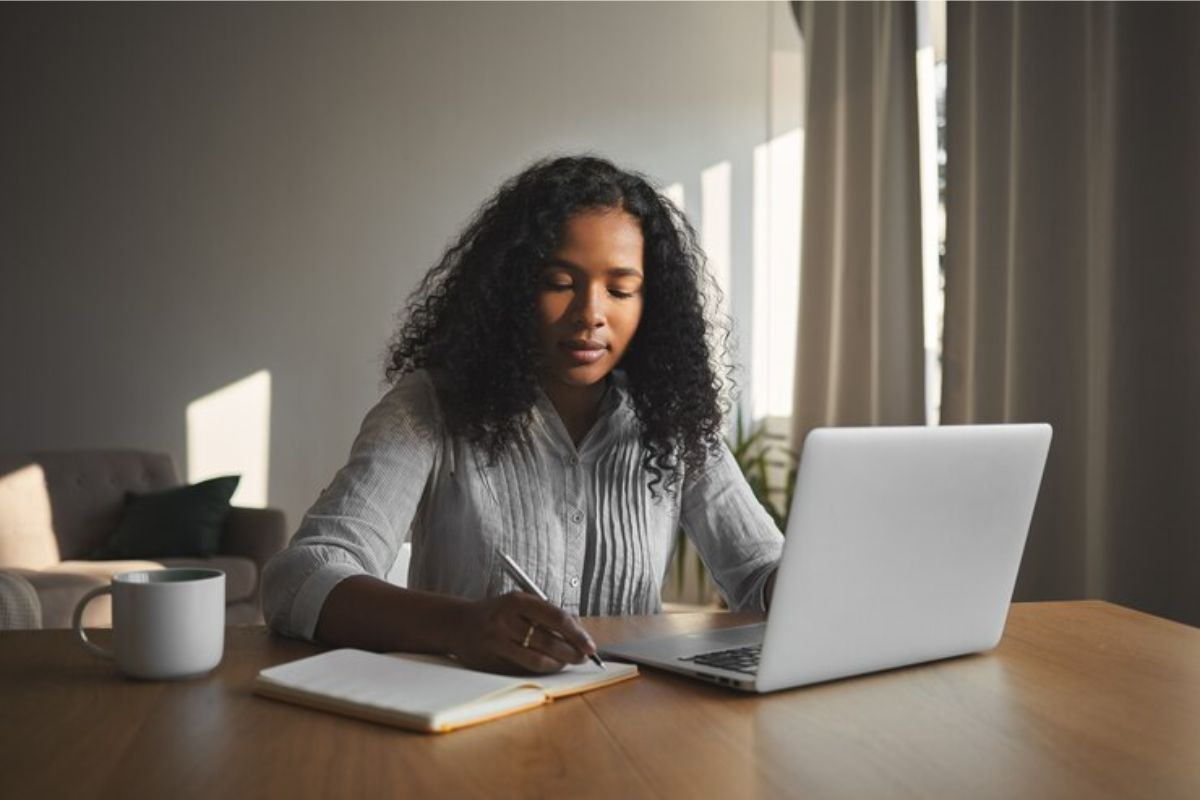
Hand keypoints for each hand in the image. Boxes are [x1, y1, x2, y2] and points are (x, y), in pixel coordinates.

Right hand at [448, 591, 597, 674]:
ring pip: (537, 660)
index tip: (590, 645)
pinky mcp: (492, 661)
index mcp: (517, 601)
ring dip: (558, 664)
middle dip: (572, 652)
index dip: (577, 634)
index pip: (556, 617)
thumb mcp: (519, 602)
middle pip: (549, 641)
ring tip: (567, 662)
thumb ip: (546, 613)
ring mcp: (497, 642)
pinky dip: (541, 669)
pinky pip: (523, 669)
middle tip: (583, 657)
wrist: (457, 624)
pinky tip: (549, 665)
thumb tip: (579, 630)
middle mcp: (506, 620)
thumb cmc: (497, 612)